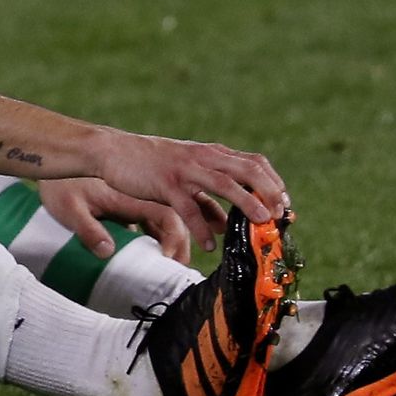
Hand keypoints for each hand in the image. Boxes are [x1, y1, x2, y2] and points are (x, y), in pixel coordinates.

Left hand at [37, 177, 198, 263]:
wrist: (53, 165)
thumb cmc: (59, 188)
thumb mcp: (69, 209)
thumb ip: (88, 230)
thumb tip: (107, 251)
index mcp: (126, 197)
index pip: (165, 213)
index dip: (174, 235)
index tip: (169, 257)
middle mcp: (135, 198)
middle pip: (172, 217)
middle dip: (181, 241)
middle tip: (179, 265)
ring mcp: (131, 203)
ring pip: (163, 220)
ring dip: (172, 240)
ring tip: (174, 262)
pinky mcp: (124, 208)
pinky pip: (149, 223)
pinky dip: (158, 237)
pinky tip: (157, 253)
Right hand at [91, 128, 287, 252]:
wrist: (111, 151)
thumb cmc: (148, 163)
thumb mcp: (183, 172)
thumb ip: (205, 195)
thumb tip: (226, 224)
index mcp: (209, 153)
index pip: (253, 162)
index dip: (273, 182)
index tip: (284, 203)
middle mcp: (202, 158)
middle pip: (247, 171)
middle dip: (268, 192)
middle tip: (279, 215)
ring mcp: (184, 170)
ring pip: (224, 184)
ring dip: (246, 203)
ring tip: (260, 222)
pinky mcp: (165, 184)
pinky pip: (188, 207)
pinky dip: (201, 226)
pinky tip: (209, 244)